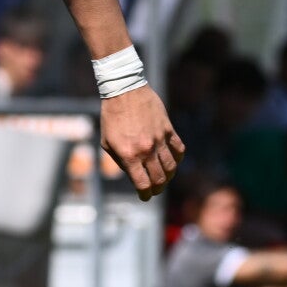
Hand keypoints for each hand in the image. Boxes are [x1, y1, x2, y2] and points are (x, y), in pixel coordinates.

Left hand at [100, 85, 183, 200]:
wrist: (123, 90)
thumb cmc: (111, 116)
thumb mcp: (107, 142)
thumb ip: (120, 160)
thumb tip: (133, 174)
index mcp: (128, 155)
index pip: (142, 184)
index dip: (145, 194)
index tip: (145, 196)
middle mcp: (146, 150)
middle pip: (160, 179)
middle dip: (157, 188)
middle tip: (154, 190)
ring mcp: (159, 140)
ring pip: (171, 167)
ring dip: (169, 176)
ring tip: (163, 178)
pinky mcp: (168, 129)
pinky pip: (179, 150)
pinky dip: (177, 159)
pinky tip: (172, 161)